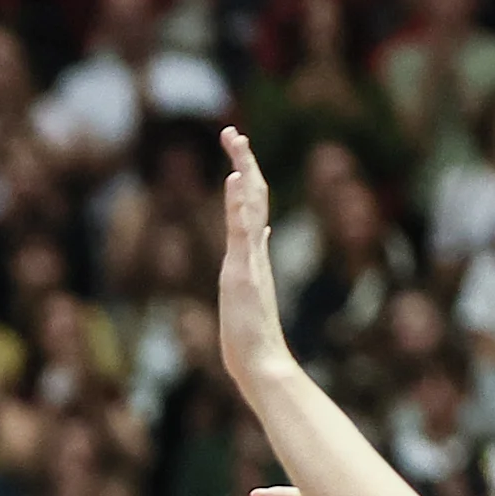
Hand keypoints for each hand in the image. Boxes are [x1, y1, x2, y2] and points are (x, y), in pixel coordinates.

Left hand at [216, 129, 295, 387]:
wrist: (262, 364)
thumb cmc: (251, 336)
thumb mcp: (247, 291)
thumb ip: (253, 260)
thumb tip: (260, 233)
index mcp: (253, 256)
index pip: (252, 209)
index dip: (246, 180)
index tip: (237, 157)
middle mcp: (253, 252)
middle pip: (254, 196)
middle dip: (243, 162)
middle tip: (232, 132)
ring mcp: (250, 260)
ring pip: (250, 206)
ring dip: (242, 170)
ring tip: (235, 140)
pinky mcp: (243, 272)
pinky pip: (241, 230)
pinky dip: (239, 203)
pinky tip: (235, 178)